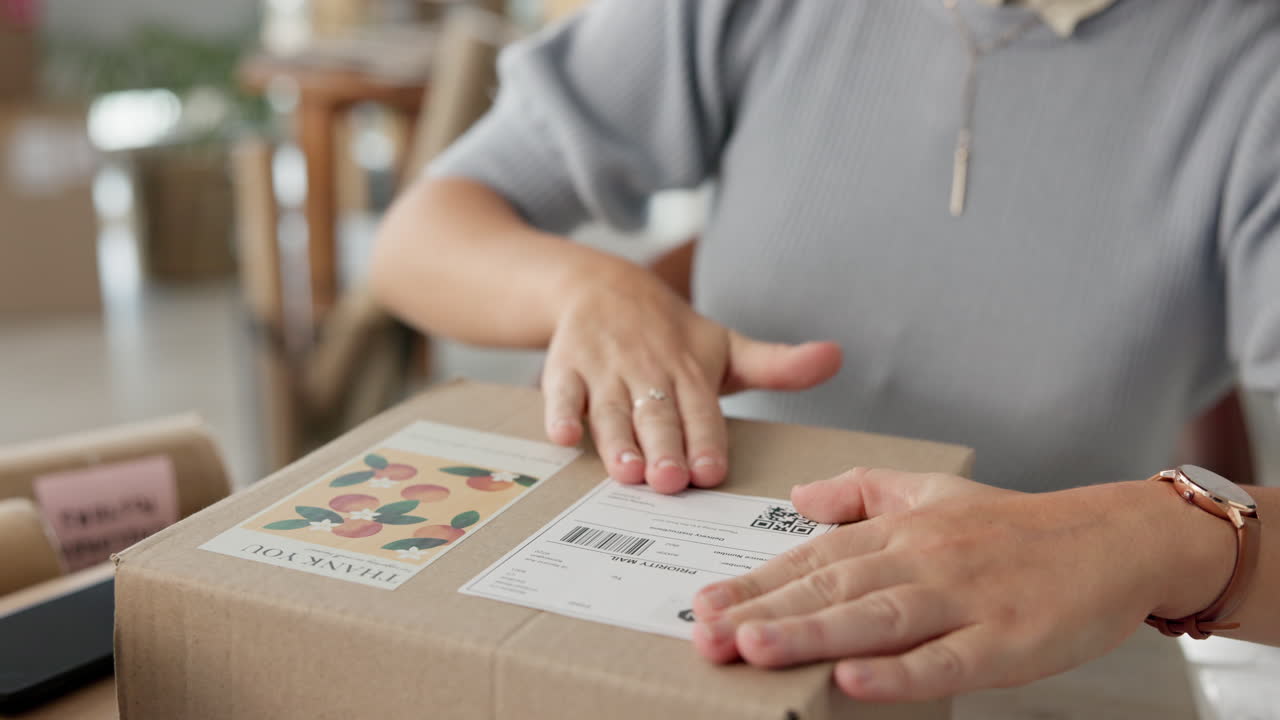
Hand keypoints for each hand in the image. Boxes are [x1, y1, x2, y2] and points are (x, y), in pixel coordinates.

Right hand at [542, 261, 841, 492]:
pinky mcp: (564, 368)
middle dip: (663, 448)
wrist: (600, 286)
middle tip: (668, 482)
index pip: (702, 410)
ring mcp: (603, 369)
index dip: (706, 440)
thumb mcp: (725, 347)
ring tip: (626, 473)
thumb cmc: (671, 335)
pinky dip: (560, 413)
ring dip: (617, 440)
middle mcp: (647, 369)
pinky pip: (560, 393)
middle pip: (656, 415)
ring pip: (610, 409)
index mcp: (690, 370)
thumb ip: (776, 365)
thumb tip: (836, 356)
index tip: (710, 471)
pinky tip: (564, 436)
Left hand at [689, 468, 1235, 700]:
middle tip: (705, 633)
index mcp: (902, 529)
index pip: (814, 557)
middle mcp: (924, 559)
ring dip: (811, 633)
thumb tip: (798, 497)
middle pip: (832, 587)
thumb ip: (862, 491)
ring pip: (876, 618)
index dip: (756, 582)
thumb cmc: (1017, 527)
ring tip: (754, 647)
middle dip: (763, 611)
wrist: (1116, 540)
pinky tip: (852, 679)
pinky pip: (946, 660)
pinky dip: (899, 672)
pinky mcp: (1008, 639)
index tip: (705, 603)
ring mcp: (966, 599)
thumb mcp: (934, 491)